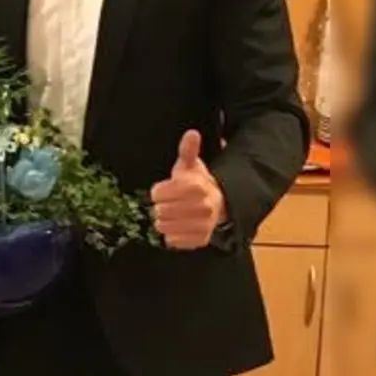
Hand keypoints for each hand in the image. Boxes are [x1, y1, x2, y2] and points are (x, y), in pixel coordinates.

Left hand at [150, 130, 225, 250]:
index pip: (158, 194)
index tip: (163, 190)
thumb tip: (192, 133)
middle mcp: (202, 208)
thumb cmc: (196, 183)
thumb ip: (188, 150)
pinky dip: (171, 235)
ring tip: (172, 214)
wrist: (218, 204)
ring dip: (164, 221)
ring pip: (164, 227)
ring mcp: (202, 226)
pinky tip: (178, 225)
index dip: (158, 192)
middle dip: (160, 206)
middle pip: (159, 211)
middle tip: (168, 203)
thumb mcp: (189, 165)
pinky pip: (172, 241)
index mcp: (196, 187)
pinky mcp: (200, 240)